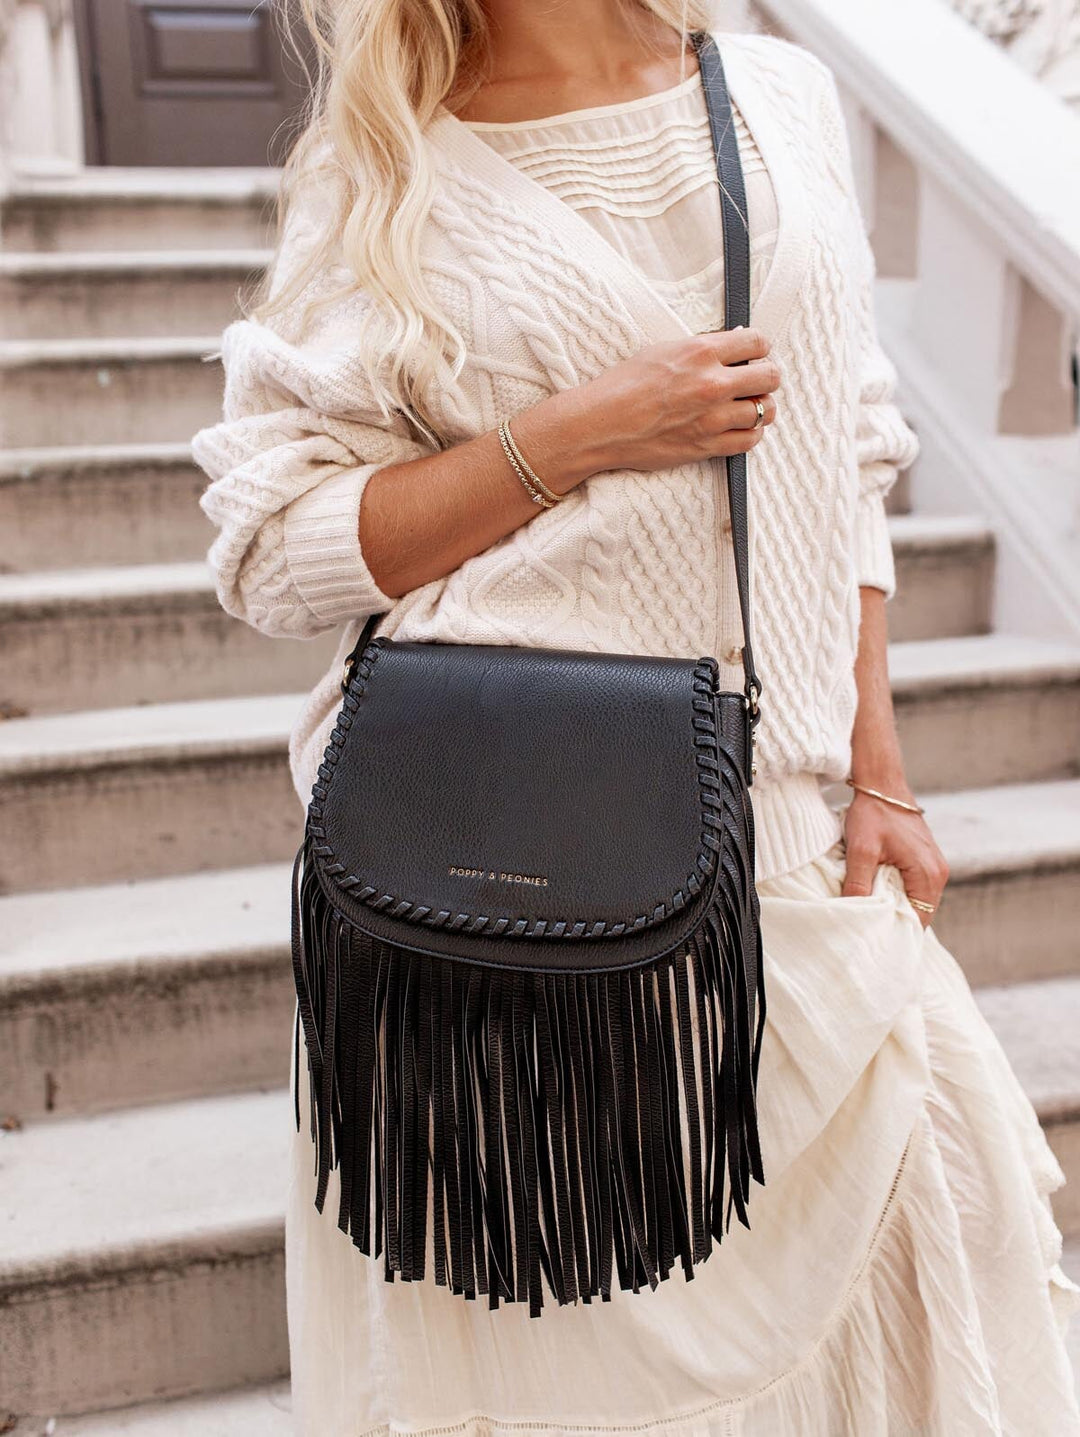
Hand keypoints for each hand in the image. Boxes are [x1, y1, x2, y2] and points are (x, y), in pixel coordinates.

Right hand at [579, 327, 780, 472]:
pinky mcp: (707, 446)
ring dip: (762, 407)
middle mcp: (712, 384)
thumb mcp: (662, 351)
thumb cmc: (623, 386)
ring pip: (765, 411)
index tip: (755, 354)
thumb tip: (730, 348)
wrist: (602, 425)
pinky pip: (750, 440)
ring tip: (750, 406)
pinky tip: (740, 428)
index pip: (757, 342)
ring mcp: (712, 418)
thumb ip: (700, 350)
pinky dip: (751, 433)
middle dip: (767, 376)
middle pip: (770, 377)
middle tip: (757, 381)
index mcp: (701, 352)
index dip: (761, 348)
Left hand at [841, 791, 949, 926]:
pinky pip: (915, 887)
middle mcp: (938, 873)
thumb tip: (853, 914)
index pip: (919, 920)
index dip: (897, 932)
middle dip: (896, 922)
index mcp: (929, 874)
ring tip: (872, 916)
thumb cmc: (873, 814)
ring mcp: (934, 865)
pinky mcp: (926, 859)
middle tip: (870, 932)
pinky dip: (899, 893)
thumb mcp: (861, 850)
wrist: (882, 785)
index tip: (875, 941)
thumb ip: (858, 883)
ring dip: (897, 907)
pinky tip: (879, 895)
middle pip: (920, 913)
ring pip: (917, 900)